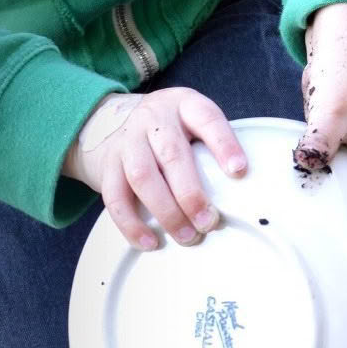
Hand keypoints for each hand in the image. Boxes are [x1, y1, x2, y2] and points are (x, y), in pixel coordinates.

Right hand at [62, 87, 246, 247]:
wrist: (116, 120)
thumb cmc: (171, 130)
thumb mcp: (193, 123)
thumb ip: (211, 148)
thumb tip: (238, 195)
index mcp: (184, 105)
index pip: (207, 119)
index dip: (223, 145)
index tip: (238, 171)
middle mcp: (154, 119)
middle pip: (172, 154)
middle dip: (191, 194)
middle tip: (208, 222)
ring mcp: (127, 140)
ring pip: (142, 176)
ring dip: (166, 211)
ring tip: (186, 236)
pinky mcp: (108, 165)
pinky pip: (115, 197)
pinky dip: (132, 224)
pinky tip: (150, 242)